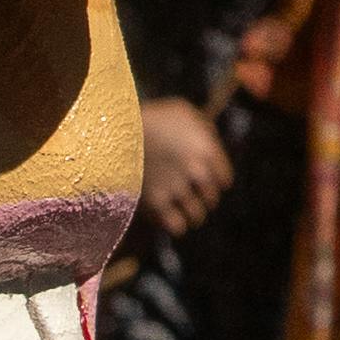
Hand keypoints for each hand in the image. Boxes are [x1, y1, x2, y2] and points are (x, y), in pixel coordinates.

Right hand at [137, 98, 234, 238]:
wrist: (116, 128)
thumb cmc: (150, 116)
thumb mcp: (183, 111)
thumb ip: (203, 128)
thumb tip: (212, 142)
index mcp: (207, 150)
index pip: (224, 181)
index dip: (214, 181)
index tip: (202, 180)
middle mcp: (196, 172)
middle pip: (211, 200)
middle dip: (201, 198)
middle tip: (188, 193)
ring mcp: (176, 189)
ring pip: (197, 217)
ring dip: (189, 214)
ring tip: (178, 208)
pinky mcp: (156, 203)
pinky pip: (177, 227)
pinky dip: (174, 224)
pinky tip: (166, 215)